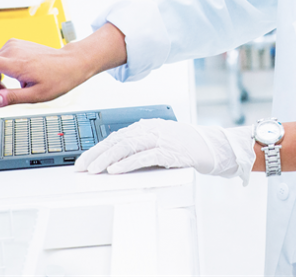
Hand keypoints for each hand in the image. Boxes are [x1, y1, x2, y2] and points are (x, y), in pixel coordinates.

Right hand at [0, 23, 126, 106]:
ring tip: (9, 90)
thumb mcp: (36, 95)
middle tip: (0, 98)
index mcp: (16, 63)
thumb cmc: (58, 78)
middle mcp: (11, 50)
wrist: (71, 63)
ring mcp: (13, 45)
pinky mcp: (15, 45)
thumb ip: (12, 98)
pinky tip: (12, 80)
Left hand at [76, 119, 255, 182]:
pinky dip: (127, 163)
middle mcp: (152, 128)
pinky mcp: (169, 150)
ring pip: (127, 147)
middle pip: (118, 140)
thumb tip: (114, 163)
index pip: (116, 136)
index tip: (83, 160)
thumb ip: (140, 148)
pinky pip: (143, 156)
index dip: (97, 148)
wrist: (214, 147)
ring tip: (94, 169)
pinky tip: (115, 170)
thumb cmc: (186, 147)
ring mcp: (161, 138)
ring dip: (107, 159)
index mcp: (148, 125)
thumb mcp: (160, 143)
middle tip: (81, 166)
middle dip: (96, 154)